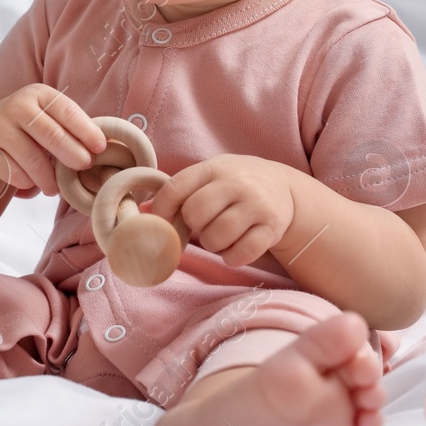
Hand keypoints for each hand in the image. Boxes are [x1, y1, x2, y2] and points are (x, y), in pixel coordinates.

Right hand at [0, 84, 104, 198]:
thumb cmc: (29, 129)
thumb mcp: (49, 118)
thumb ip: (75, 129)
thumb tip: (113, 144)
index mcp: (38, 94)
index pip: (67, 111)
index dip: (87, 131)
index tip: (101, 148)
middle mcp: (16, 106)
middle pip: (52, 135)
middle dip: (73, 155)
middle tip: (84, 168)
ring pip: (32, 159)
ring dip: (49, 178)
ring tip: (55, 188)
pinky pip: (13, 173)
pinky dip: (26, 183)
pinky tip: (30, 183)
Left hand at [145, 155, 295, 266]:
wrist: (283, 187)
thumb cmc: (235, 184)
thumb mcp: (210, 177)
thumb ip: (180, 191)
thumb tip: (143, 212)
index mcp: (214, 168)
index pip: (176, 187)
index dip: (162, 210)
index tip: (162, 223)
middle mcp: (236, 183)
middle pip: (195, 213)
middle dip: (192, 228)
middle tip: (201, 227)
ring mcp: (256, 205)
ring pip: (217, 237)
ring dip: (212, 244)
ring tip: (219, 236)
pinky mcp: (272, 227)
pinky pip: (241, 254)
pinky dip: (232, 257)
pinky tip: (234, 249)